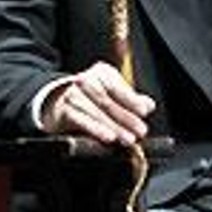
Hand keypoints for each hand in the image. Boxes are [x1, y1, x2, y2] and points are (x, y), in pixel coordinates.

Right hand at [39, 60, 155, 146]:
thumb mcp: (116, 95)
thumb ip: (133, 100)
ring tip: (129, 139)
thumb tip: (149, 105)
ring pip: (97, 112)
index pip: (117, 86)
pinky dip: (97, 130)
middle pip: (108, 101)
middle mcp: (86, 80)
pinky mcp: (66, 111)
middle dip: (126, 118)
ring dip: (115, 127)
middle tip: (140, 131)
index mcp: (102, 72)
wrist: (63, 104)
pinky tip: (109, 138)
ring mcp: (74, 95)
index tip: (144, 112)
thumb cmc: (96, 99)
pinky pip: (83, 121)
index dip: (131, 99)